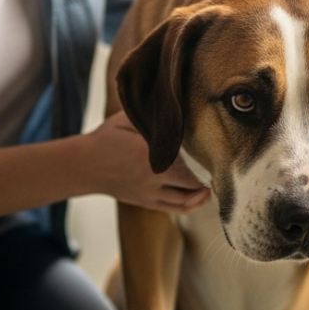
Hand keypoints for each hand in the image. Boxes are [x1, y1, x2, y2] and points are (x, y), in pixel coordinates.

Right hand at [85, 112, 209, 212]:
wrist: (84, 167)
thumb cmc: (108, 138)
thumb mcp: (127, 119)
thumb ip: (152, 114)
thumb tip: (177, 101)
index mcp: (147, 154)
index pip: (187, 162)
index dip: (207, 158)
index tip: (221, 149)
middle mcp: (151, 177)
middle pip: (193, 183)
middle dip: (210, 175)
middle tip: (224, 164)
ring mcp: (149, 194)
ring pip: (187, 200)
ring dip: (204, 192)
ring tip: (215, 179)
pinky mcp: (147, 203)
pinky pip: (177, 208)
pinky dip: (193, 203)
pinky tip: (203, 193)